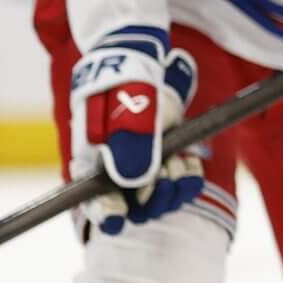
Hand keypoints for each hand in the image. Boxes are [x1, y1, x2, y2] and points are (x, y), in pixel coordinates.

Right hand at [68, 36, 202, 235]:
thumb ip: (129, 145)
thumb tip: (133, 182)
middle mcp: (118, 175)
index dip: (107, 216)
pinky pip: (182, 183)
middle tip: (162, 178)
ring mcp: (144, 169)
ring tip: (175, 163)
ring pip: (162, 199)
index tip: (119, 217)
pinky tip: (188, 162)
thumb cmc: (120, 87)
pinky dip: (188, 177)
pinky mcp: (167, 160)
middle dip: (153, 199)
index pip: (96, 205)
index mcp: (93, 167)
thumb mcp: (122, 113)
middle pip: (137, 209)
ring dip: (173, 187)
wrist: (138, 64)